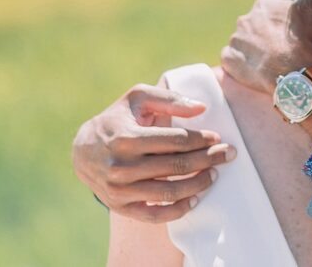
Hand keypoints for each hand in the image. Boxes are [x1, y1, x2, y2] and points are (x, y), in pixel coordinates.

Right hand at [71, 84, 235, 221]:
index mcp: (126, 137)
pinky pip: (154, 215)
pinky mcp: (120, 206)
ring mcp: (119, 190)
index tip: (218, 137)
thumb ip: (170, 99)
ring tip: (214, 174)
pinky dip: (178, 210)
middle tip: (229, 154)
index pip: (175, 140)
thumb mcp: (138, 98)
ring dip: (198, 183)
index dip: (201, 139)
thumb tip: (202, 108)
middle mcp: (121, 166)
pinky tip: (195, 199)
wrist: (83, 149)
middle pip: (177, 165)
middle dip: (208, 159)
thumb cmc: (118, 118)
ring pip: (169, 191)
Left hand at [220, 0, 311, 93]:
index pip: (269, 11)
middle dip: (263, 35)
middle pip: (254, 26)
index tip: (288, 34)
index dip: (279, 23)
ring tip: (268, 61)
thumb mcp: (310, 9)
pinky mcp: (228, 59)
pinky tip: (257, 70)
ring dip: (253, 49)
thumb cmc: (302, 41)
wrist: (292, 73)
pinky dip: (242, 64)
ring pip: (243, 43)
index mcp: (263, 5)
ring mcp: (235, 40)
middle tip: (278, 48)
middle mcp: (244, 19)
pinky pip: (233, 59)